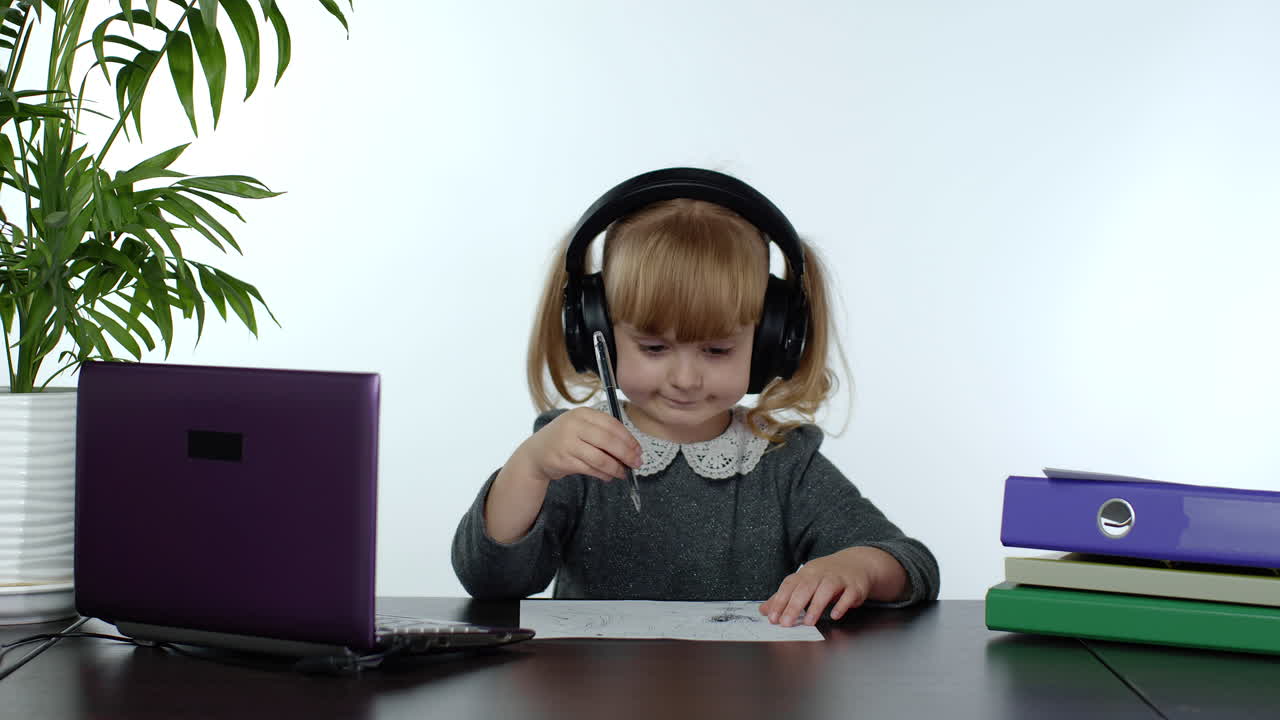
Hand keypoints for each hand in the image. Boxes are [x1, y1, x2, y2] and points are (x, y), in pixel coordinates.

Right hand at [485, 408, 641, 543]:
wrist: (535, 453)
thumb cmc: (565, 439)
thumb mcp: (581, 427)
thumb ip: (603, 433)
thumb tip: (631, 449)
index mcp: (583, 414)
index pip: (612, 425)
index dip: (629, 439)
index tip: (638, 450)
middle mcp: (574, 425)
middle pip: (609, 441)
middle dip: (627, 454)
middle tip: (637, 463)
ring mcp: (567, 443)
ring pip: (601, 458)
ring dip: (616, 468)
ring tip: (623, 473)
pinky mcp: (564, 460)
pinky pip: (591, 469)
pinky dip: (603, 474)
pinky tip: (609, 476)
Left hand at [759, 546, 906, 625]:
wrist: (857, 564)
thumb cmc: (826, 576)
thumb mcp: (805, 582)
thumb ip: (785, 597)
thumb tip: (764, 610)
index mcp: (806, 573)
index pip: (790, 585)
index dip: (780, 600)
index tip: (772, 617)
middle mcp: (821, 574)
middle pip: (806, 587)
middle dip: (794, 605)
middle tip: (786, 623)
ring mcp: (839, 579)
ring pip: (826, 590)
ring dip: (816, 606)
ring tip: (808, 622)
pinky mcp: (854, 586)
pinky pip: (848, 595)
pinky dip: (841, 605)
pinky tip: (834, 615)